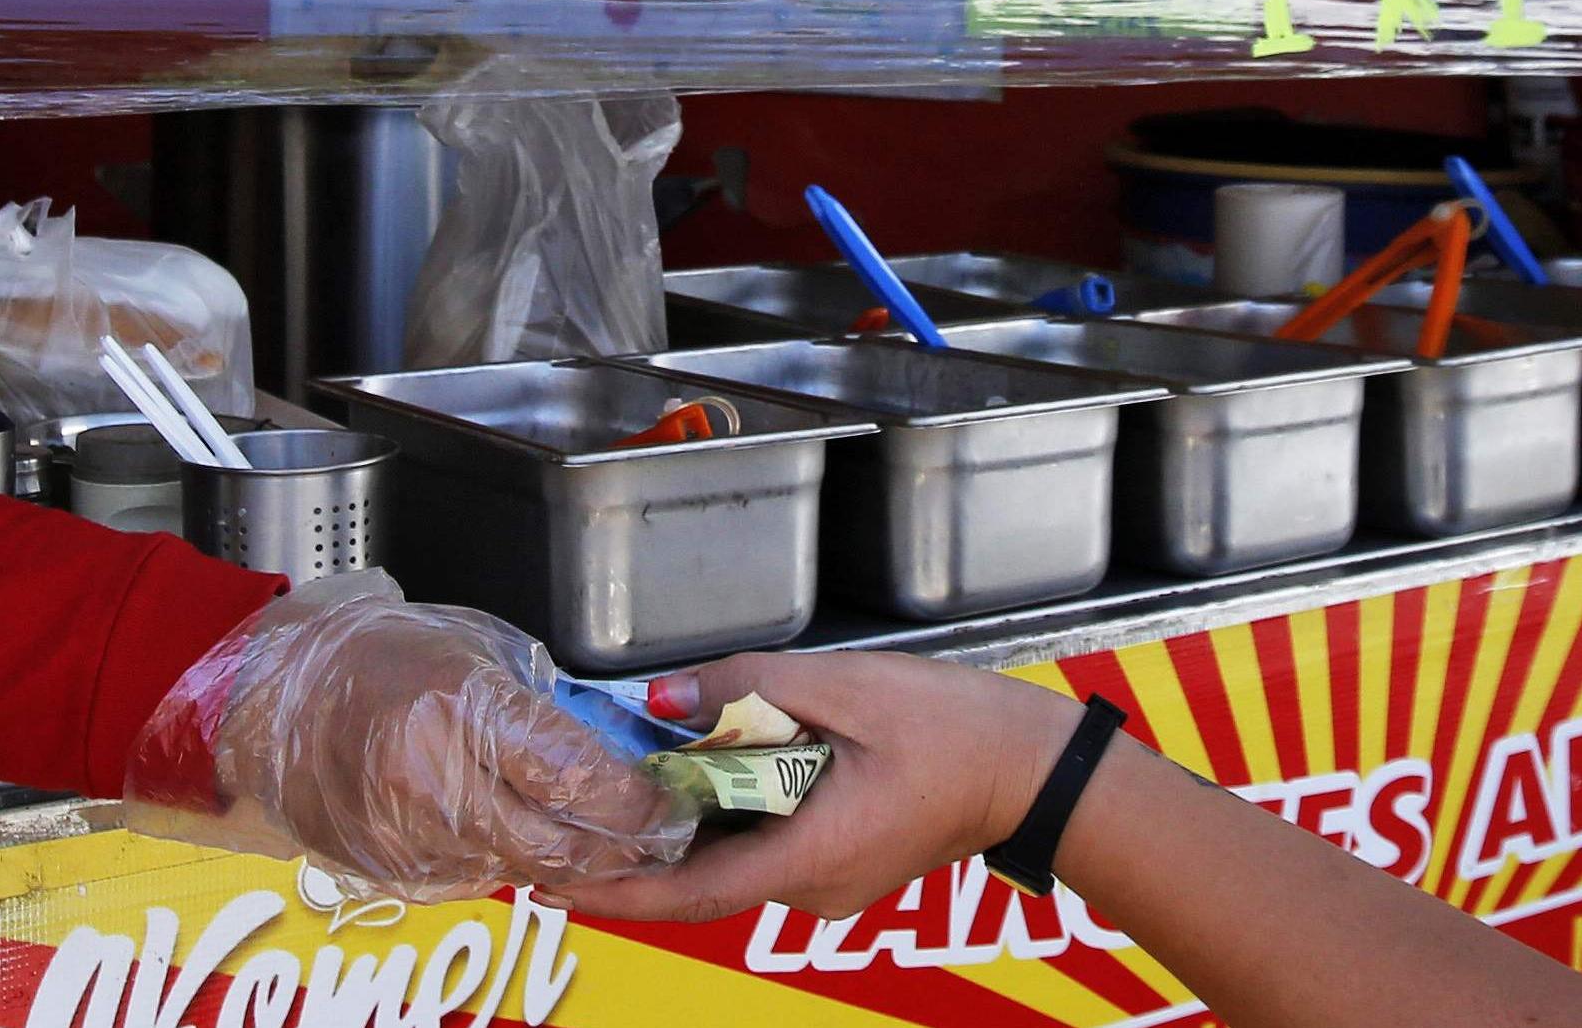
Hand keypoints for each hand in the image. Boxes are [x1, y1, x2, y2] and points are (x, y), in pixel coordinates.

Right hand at [125, 574, 693, 901]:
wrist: (278, 697)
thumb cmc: (380, 657)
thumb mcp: (474, 652)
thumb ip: (540, 707)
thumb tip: (615, 755)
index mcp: (460, 708)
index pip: (577, 779)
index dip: (638, 802)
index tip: (668, 802)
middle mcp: (433, 780)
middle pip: (560, 846)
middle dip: (621, 848)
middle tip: (655, 836)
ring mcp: (408, 834)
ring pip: (524, 871)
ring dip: (571, 861)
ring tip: (596, 835)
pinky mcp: (391, 871)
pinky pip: (476, 879)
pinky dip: (508, 862)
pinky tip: (515, 832)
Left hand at [564, 650, 1086, 924]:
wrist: (1030, 766)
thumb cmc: (948, 726)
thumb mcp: (841, 686)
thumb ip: (743, 689)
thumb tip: (661, 699)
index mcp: (810, 856)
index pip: (690, 895)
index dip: (615, 895)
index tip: (552, 885)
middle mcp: (812, 888)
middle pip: (700, 873)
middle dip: (634, 844)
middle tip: (564, 808)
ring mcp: (827, 883)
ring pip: (730, 856)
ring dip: (681, 821)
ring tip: (616, 776)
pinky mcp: (837, 863)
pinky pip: (762, 844)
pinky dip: (723, 812)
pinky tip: (693, 768)